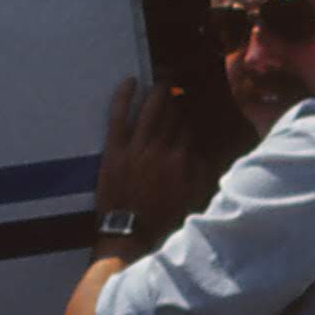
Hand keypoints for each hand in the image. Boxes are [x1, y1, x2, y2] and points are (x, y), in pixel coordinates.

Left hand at [96, 76, 204, 239]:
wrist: (129, 234)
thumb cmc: (160, 221)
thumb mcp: (191, 201)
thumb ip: (199, 174)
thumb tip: (200, 153)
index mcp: (181, 162)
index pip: (187, 130)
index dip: (187, 120)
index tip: (187, 113)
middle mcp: (161, 151)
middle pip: (172, 116)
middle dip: (177, 99)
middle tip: (178, 87)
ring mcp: (137, 148)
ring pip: (151, 110)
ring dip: (159, 92)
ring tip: (162, 80)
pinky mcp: (115, 150)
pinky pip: (120, 116)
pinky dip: (124, 97)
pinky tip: (131, 82)